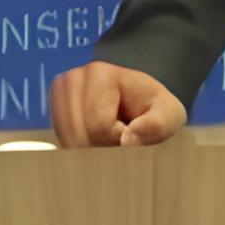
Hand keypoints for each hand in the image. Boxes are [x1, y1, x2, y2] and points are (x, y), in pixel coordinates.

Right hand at [49, 61, 188, 147]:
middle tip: (123, 135)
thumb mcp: (169, 114)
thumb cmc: (155, 107)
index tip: (132, 130)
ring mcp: (59, 96)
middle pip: (78, 137)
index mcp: (99, 74)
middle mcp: (71, 80)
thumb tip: (127, 141)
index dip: (118, 139)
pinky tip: (96, 140)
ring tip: (111, 136)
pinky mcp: (54, 112)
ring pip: (67, 143)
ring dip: (91, 150)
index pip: (99, 128)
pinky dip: (80, 149)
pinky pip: (61, 144)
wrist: (139, 99)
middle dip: (103, 147)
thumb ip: (157, 125)